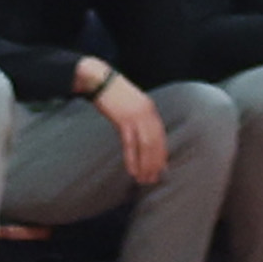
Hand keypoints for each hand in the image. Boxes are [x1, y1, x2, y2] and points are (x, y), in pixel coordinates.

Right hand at [86, 66, 168, 183]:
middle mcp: (147, 112)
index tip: (162, 170)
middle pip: (155, 143)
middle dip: (155, 164)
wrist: (101, 81)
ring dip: (145, 165)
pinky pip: (130, 143)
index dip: (161, 155)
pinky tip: (132, 171)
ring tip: (143, 180)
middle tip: (152, 180)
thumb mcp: (133, 106)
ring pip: (145, 145)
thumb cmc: (115, 96)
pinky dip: (132, 159)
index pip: (161, 137)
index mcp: (150, 109)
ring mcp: (136, 115)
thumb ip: (141, 120)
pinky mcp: (123, 119)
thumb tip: (146, 140)